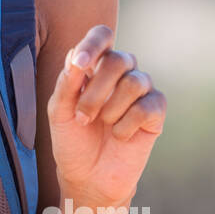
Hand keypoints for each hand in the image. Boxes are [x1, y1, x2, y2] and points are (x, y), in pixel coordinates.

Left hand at [47, 24, 165, 206]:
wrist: (88, 177)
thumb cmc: (72, 140)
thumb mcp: (58, 112)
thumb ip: (66, 83)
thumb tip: (76, 57)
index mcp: (95, 66)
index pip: (102, 36)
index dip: (94, 44)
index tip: (80, 64)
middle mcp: (121, 73)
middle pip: (118, 59)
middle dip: (96, 91)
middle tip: (82, 117)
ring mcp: (141, 90)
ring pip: (134, 82)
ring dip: (110, 110)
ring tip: (101, 126)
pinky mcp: (156, 112)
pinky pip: (146, 107)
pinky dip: (126, 125)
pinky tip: (119, 136)